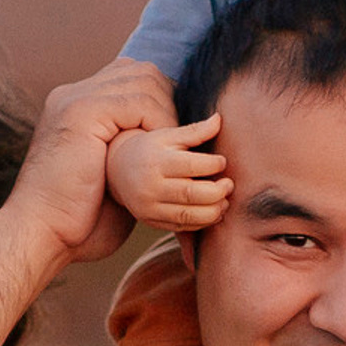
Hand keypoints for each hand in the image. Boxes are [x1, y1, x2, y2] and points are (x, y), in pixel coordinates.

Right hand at [4, 58, 176, 270]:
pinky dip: (157, 122)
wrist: (42, 233)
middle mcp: (72, 95)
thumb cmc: (77, 220)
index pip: (129, 75)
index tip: (171, 134)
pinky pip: (139, 100)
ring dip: (166, 113)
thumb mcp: (108, 176)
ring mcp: (75, 100)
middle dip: (166, 101)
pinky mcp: (83, 112)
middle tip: (177, 139)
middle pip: (141, 70)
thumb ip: (128, 149)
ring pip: (144, 80)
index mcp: (74, 105)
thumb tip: (168, 143)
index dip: (158, 99)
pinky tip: (157, 149)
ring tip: (170, 148)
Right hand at [109, 112, 230, 228]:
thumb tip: (219, 119)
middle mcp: (151, 186)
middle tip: (229, 185)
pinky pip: (181, 227)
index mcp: (157, 161)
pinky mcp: (151, 221)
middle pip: (192, 194)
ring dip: (214, 211)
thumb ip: (195, 131)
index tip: (222, 162)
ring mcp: (149, 207)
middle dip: (218, 192)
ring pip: (188, 215)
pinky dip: (202, 223)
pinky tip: (212, 212)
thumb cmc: (150, 149)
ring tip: (224, 202)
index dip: (214, 165)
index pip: (192, 166)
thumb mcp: (168, 136)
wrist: (116, 170)